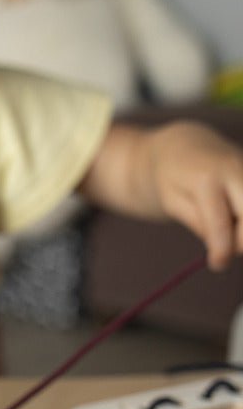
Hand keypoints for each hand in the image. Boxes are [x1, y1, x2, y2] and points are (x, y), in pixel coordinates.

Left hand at [82, 120, 242, 271]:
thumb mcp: (173, 202)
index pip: (221, 224)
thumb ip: (199, 223)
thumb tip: (224, 249)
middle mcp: (236, 170)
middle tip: (225, 246)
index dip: (221, 251)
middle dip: (241, 241)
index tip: (216, 264)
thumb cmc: (173, 177)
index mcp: (206, 179)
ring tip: (227, 224)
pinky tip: (236, 213)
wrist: (184, 144)